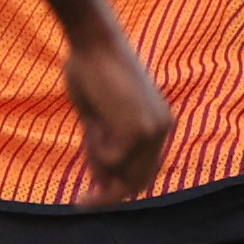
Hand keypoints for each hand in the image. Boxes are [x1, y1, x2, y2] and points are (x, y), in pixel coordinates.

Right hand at [62, 29, 173, 205]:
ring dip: (96, 158)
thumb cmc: (91, 70)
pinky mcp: (139, 131)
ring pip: (120, 171)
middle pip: (138, 182)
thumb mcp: (97, 119)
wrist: (94, 40)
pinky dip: (94, 148)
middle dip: (108, 196)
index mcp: (160, 124)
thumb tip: (100, 183)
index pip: (144, 171)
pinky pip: (110, 160)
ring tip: (89, 124)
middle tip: (79, 203)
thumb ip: (103, 150)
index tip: (91, 196)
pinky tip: (93, 119)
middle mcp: (163, 129)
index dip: (118, 188)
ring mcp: (154, 131)